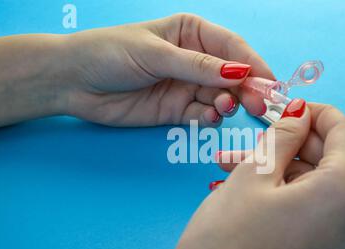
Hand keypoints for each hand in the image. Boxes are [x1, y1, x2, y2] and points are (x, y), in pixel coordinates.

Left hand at [61, 13, 273, 126]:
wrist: (74, 82)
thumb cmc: (110, 53)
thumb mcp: (156, 54)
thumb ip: (198, 66)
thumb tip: (239, 71)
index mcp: (192, 33)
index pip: (232, 48)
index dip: (254, 65)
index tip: (270, 84)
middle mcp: (194, 60)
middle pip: (232, 76)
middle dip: (247, 89)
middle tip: (257, 104)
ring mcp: (186, 86)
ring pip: (220, 97)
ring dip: (227, 104)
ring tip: (223, 109)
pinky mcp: (177, 110)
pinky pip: (203, 115)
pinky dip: (210, 118)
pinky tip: (209, 117)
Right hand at [148, 101, 344, 248]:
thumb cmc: (228, 237)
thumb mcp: (255, 171)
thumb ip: (285, 133)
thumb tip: (300, 113)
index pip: (344, 130)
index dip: (314, 111)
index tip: (287, 107)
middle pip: (329, 157)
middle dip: (289, 142)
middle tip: (253, 137)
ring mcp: (342, 237)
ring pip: (313, 180)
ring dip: (277, 166)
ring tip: (233, 162)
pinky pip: (309, 204)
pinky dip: (282, 189)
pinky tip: (244, 184)